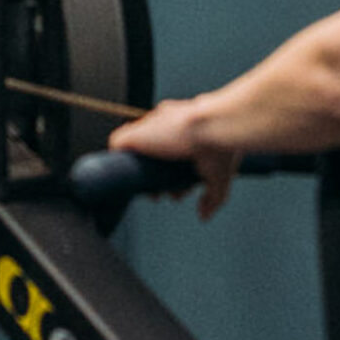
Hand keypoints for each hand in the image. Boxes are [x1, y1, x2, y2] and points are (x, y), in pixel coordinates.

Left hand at [109, 97, 240, 220]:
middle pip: (153, 152)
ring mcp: (150, 127)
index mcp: (186, 129)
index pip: (172, 150)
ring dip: (142, 174)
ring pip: (137, 151)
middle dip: (157, 178)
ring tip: (154, 193)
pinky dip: (119, 160)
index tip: (176, 189)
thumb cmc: (221, 146)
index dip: (171, 174)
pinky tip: (130, 177)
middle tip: (163, 194)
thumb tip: (203, 215)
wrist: (213, 127)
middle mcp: (167, 124)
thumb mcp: (219, 177)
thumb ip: (212, 198)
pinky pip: (118, 144)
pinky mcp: (135, 133)